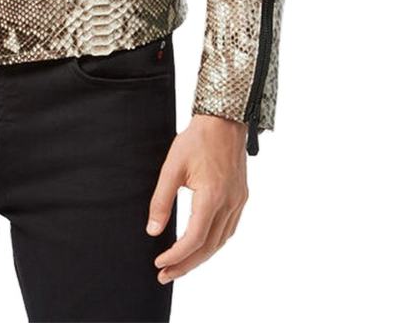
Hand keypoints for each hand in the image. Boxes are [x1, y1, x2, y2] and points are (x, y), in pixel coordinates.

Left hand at [146, 114, 248, 282]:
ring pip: (221, 241)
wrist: (224, 120)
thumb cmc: (197, 139)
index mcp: (212, 196)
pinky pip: (229, 229)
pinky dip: (214, 242)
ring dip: (201, 257)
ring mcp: (238, 201)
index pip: (195, 238)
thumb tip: (153, 230)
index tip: (159, 263)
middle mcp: (229, 203)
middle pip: (208, 246)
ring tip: (180, 265)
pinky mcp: (241, 197)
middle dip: (186, 264)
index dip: (177, 256)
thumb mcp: (172, 167)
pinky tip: (202, 245)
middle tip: (165, 274)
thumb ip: (161, 200)